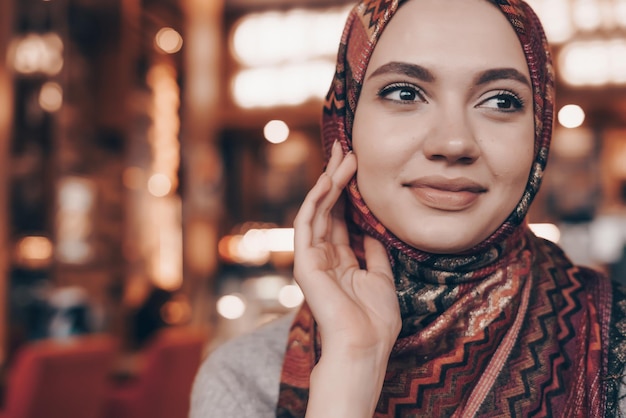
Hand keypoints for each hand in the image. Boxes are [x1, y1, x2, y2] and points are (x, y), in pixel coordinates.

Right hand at [293, 141, 400, 416]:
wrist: (365, 346)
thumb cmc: (375, 321)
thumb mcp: (382, 279)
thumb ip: (375, 254)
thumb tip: (374, 232)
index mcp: (340, 262)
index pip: (341, 219)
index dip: (349, 193)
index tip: (358, 168)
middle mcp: (323, 256)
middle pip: (328, 209)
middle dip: (337, 179)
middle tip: (347, 150)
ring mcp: (312, 258)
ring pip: (317, 210)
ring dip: (329, 181)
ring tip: (343, 156)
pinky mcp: (304, 261)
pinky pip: (307, 223)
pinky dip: (317, 199)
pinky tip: (329, 179)